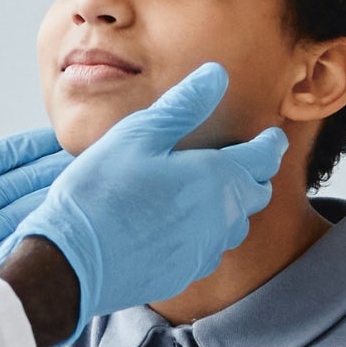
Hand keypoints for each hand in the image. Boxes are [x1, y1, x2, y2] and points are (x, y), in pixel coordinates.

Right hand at [0, 62, 285, 340]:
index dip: (269, 143)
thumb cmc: (100, 192)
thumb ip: (182, 105)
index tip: (272, 136)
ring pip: (236, 224)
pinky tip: (183, 224)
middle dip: (254, 174)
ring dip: (233, 205)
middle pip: (255, 193)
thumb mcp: (136, 135)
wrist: (73, 260)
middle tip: (245, 160)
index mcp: (215, 177)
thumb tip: (216, 75)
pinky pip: (210, 248)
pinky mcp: (185, 271)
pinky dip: (207, 231)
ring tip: (214, 192)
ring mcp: (205, 248)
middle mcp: (220, 216)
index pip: (262, 157)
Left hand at [0, 76, 67, 346]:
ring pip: (17, 229)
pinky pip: (7, 269)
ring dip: (53, 217)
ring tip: (93, 203)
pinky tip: (66, 246)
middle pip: (13, 194)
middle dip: (52, 180)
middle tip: (98, 166)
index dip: (24, 152)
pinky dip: (36, 258)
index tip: (62, 136)